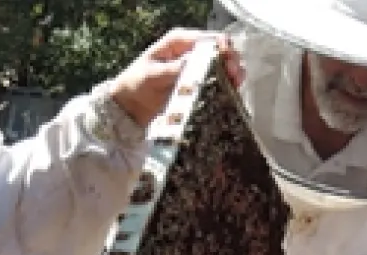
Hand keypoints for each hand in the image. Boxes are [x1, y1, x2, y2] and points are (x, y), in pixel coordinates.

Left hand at [106, 28, 225, 126]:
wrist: (131, 104)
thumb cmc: (136, 83)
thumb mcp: (151, 74)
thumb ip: (171, 69)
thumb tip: (191, 63)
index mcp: (179, 41)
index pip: (206, 37)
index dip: (221, 45)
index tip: (226, 57)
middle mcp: (191, 51)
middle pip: (220, 50)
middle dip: (230, 60)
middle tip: (233, 73)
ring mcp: (197, 68)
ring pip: (223, 66)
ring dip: (233, 73)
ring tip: (236, 83)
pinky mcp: (199, 84)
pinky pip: (219, 82)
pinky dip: (227, 86)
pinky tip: (232, 92)